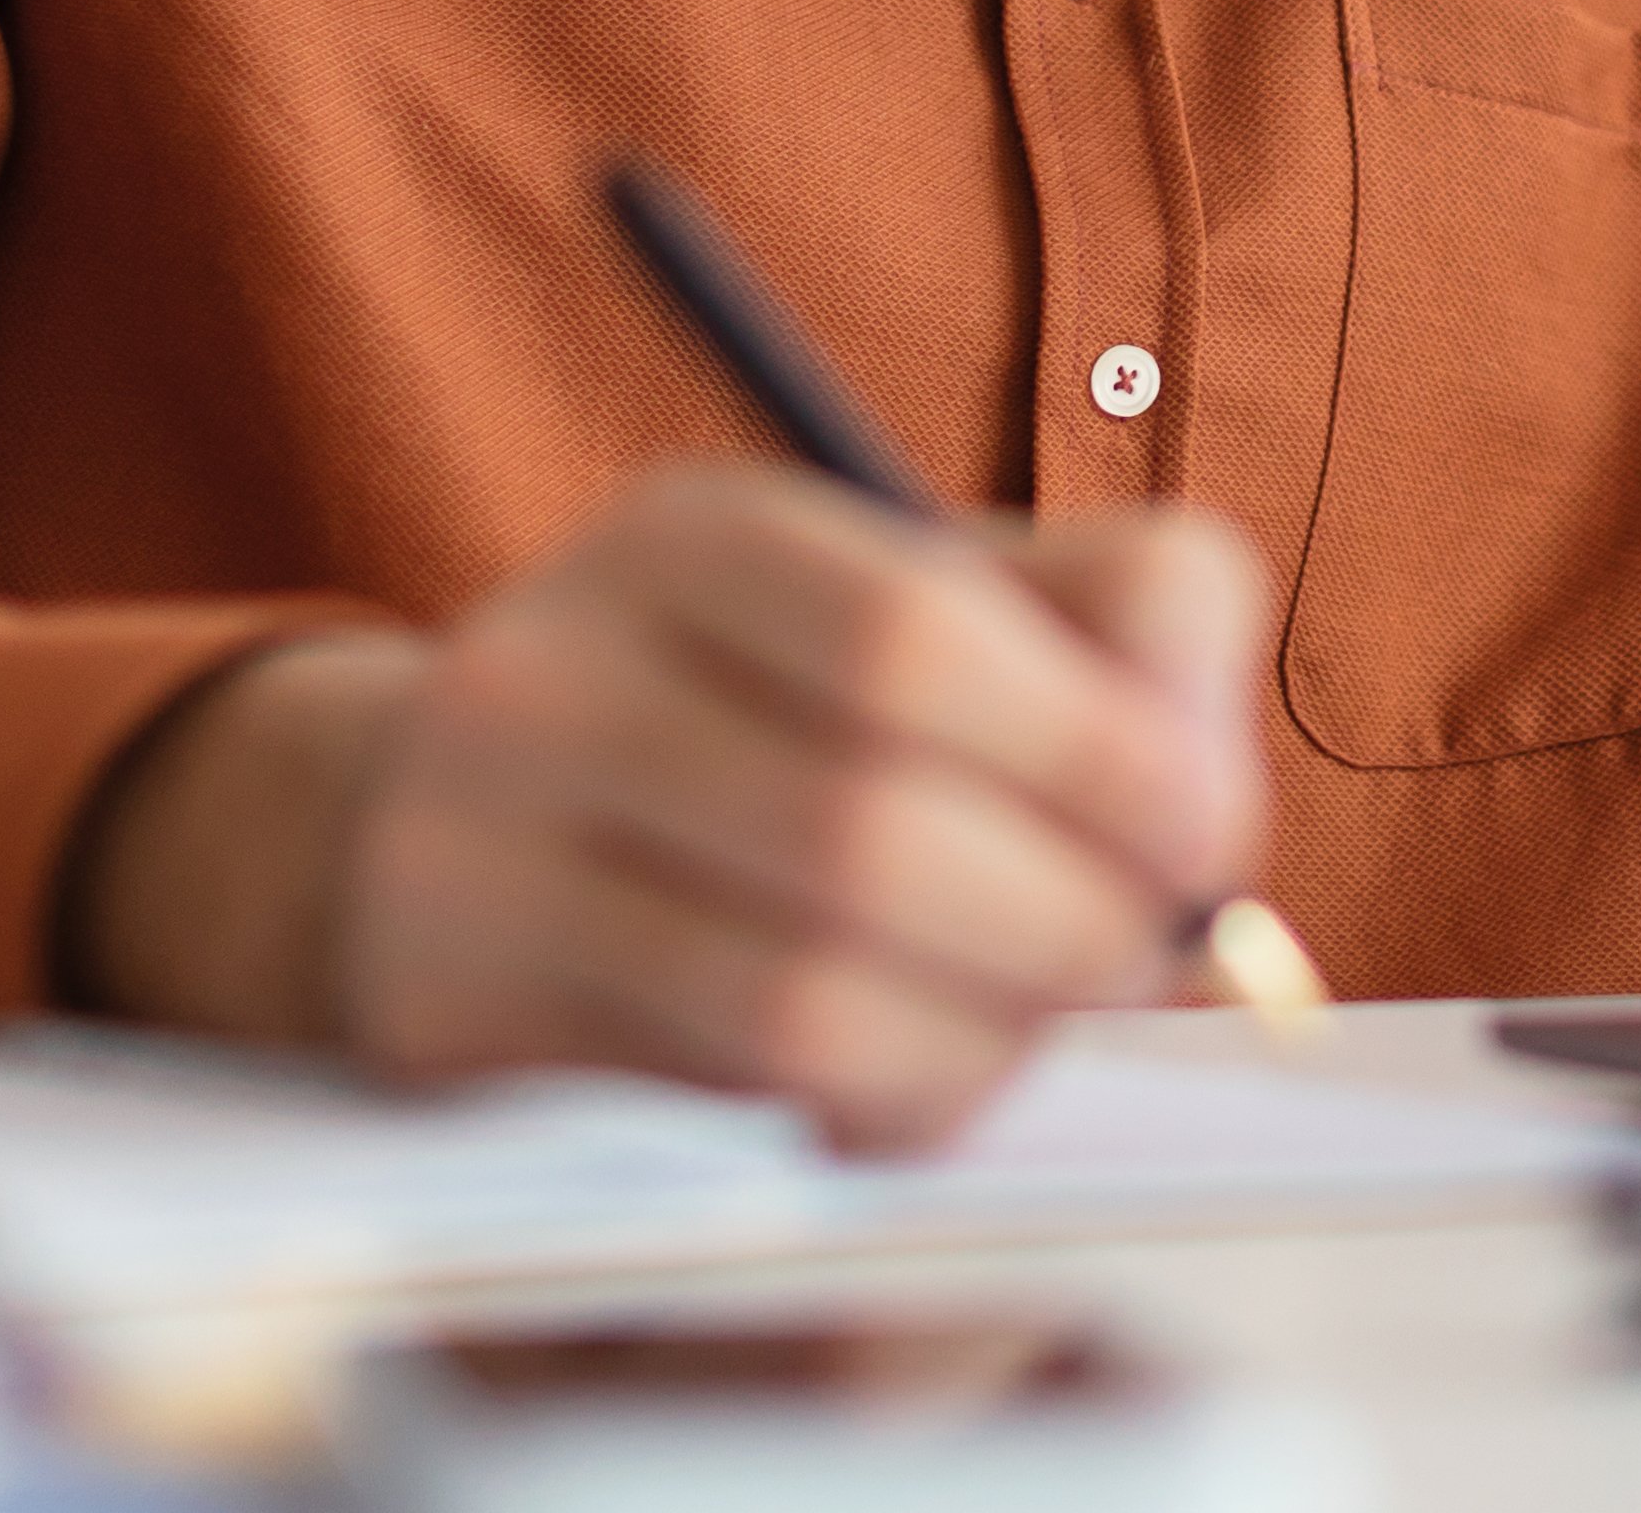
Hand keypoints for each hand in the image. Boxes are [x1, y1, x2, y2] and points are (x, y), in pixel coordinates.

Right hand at [69, 467, 1270, 1151]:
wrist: (433, 823)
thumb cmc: (765, 714)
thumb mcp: (925, 601)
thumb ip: (1119, 639)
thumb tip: (1206, 815)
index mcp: (693, 536)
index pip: (916, 636)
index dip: (1103, 754)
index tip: (1208, 830)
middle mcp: (552, 675)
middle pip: (868, 830)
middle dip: (1067, 922)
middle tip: (1136, 953)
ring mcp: (476, 856)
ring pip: (803, 998)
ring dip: (985, 1035)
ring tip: (1032, 1016)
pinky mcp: (455, 1022)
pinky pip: (727, 1105)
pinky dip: (877, 1105)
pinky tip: (910, 1068)